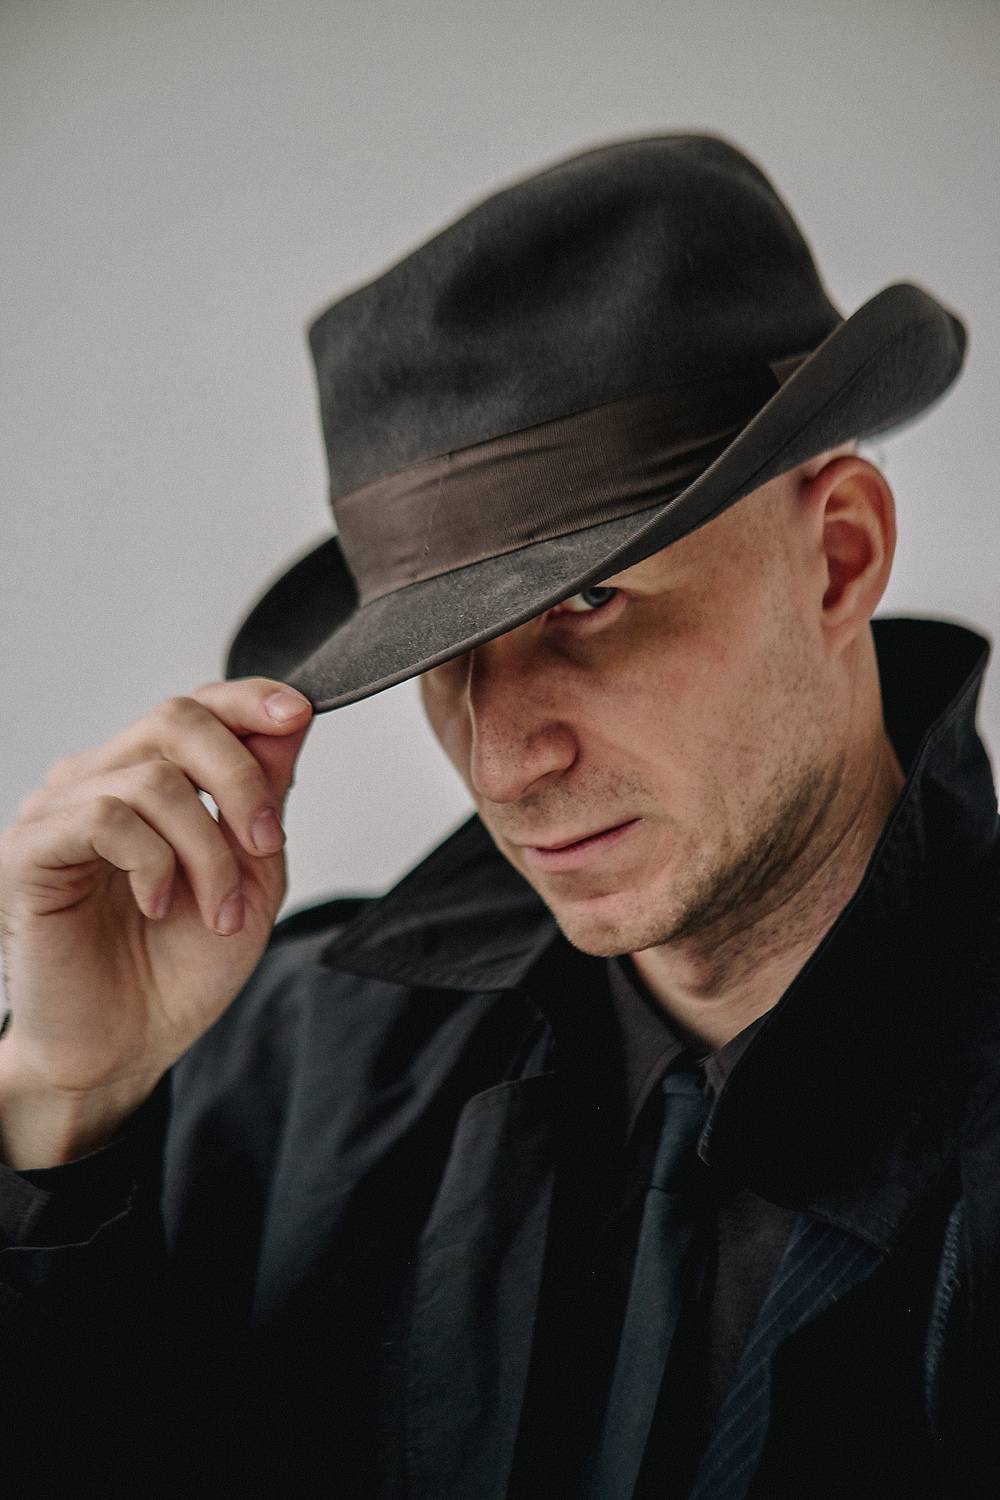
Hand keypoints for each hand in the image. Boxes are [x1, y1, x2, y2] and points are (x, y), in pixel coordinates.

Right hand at [0, 680, 313, 1158]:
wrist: (125, 1049)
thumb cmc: (178, 970)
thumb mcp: (250, 876)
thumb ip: (264, 797)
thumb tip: (293, 719)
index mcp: (147, 780)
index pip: (195, 707)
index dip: (247, 699)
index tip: (298, 715)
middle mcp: (98, 781)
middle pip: (176, 719)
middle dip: (240, 778)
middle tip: (265, 844)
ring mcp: (57, 812)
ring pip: (152, 779)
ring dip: (207, 850)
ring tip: (217, 910)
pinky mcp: (28, 852)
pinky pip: (105, 820)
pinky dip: (154, 864)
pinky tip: (159, 906)